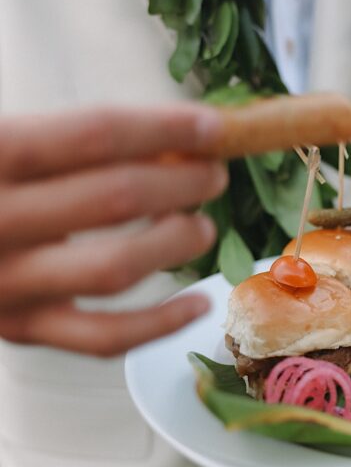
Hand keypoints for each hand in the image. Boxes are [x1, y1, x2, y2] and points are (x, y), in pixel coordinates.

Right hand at [0, 105, 228, 355]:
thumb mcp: (4, 141)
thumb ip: (71, 140)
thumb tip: (177, 142)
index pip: (95, 134)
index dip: (165, 129)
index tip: (213, 129)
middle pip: (114, 197)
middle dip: (182, 182)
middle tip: (214, 174)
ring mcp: (5, 282)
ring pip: (114, 268)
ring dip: (175, 243)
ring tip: (202, 225)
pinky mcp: (18, 329)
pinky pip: (102, 337)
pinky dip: (160, 324)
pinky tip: (198, 302)